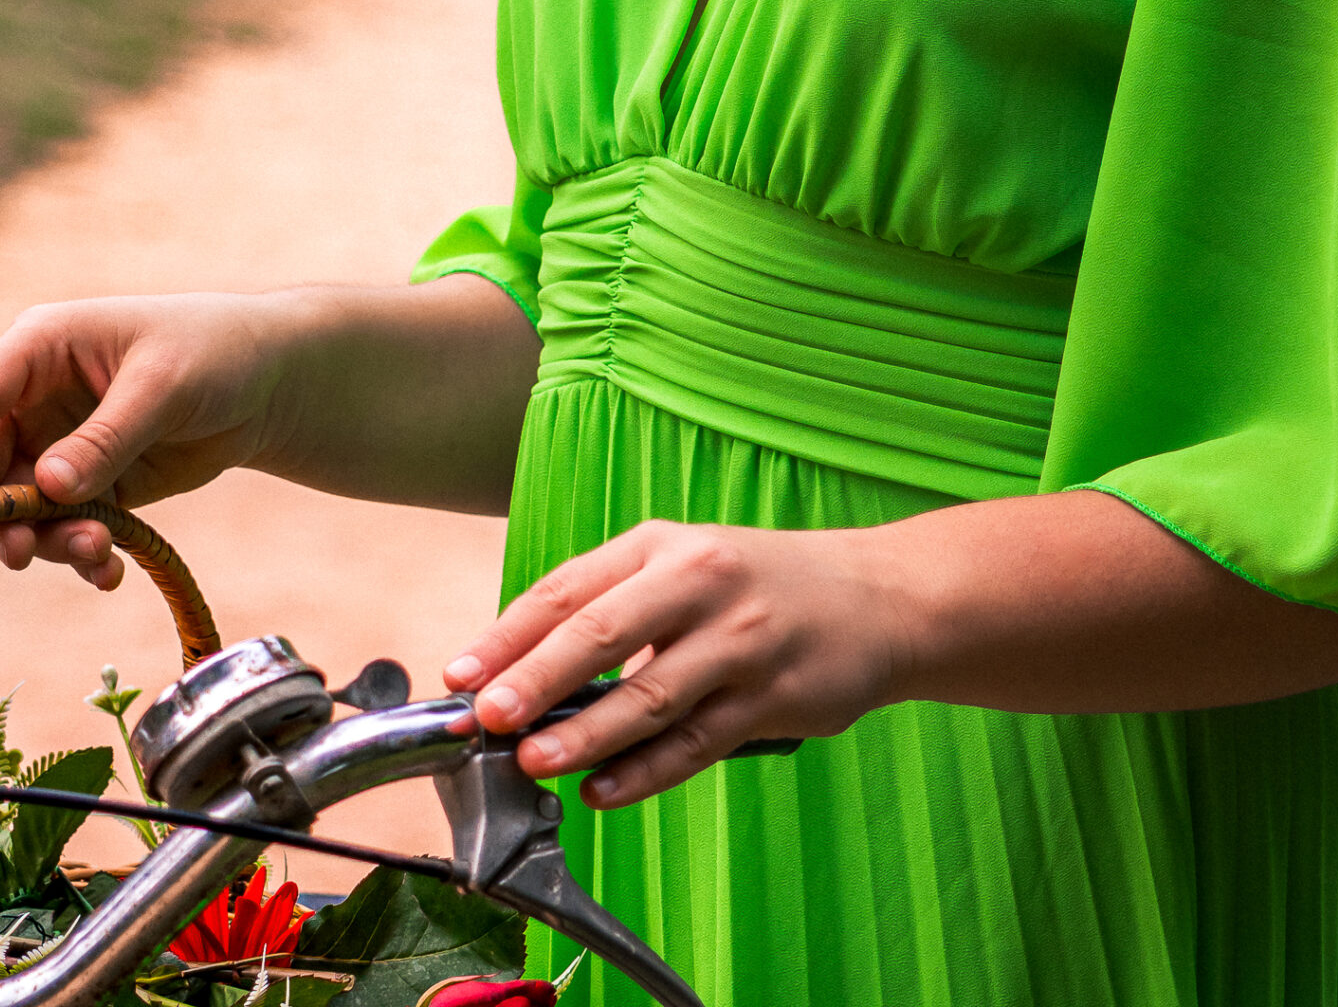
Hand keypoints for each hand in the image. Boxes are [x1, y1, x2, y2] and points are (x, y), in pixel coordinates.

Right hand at [0, 293, 297, 590]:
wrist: (269, 381)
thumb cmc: (215, 354)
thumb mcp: (165, 385)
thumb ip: (108, 436)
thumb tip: (48, 488)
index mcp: (44, 345)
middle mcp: (38, 397)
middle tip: (21, 554)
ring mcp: (60, 444)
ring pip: (23, 508)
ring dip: (48, 540)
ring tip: (98, 552)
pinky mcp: (89, 483)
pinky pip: (64, 528)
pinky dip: (81, 554)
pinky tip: (110, 572)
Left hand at [439, 520, 911, 807]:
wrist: (877, 596)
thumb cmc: (761, 584)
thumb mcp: (687, 565)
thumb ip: (614, 608)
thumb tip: (521, 672)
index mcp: (664, 547)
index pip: (569, 587)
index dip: (509, 634)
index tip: (460, 674)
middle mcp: (700, 583)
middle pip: (602, 633)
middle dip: (536, 678)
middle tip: (487, 717)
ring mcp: (739, 641)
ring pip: (647, 696)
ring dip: (584, 734)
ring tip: (535, 762)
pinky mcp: (772, 698)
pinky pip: (695, 742)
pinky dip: (644, 772)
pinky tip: (603, 790)